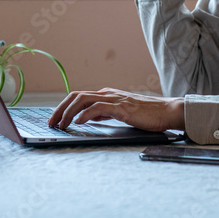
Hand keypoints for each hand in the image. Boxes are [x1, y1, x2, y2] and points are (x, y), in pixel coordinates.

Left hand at [48, 88, 185, 132]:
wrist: (166, 111)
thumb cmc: (146, 114)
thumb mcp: (120, 112)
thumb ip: (105, 112)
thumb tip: (89, 116)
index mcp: (106, 94)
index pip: (78, 96)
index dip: (63, 106)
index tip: (54, 119)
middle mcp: (107, 93)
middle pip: (76, 96)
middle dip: (60, 109)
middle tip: (51, 123)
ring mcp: (114, 99)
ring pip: (83, 99)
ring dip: (69, 112)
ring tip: (61, 124)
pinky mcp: (121, 107)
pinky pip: (99, 107)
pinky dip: (86, 114)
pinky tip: (79, 122)